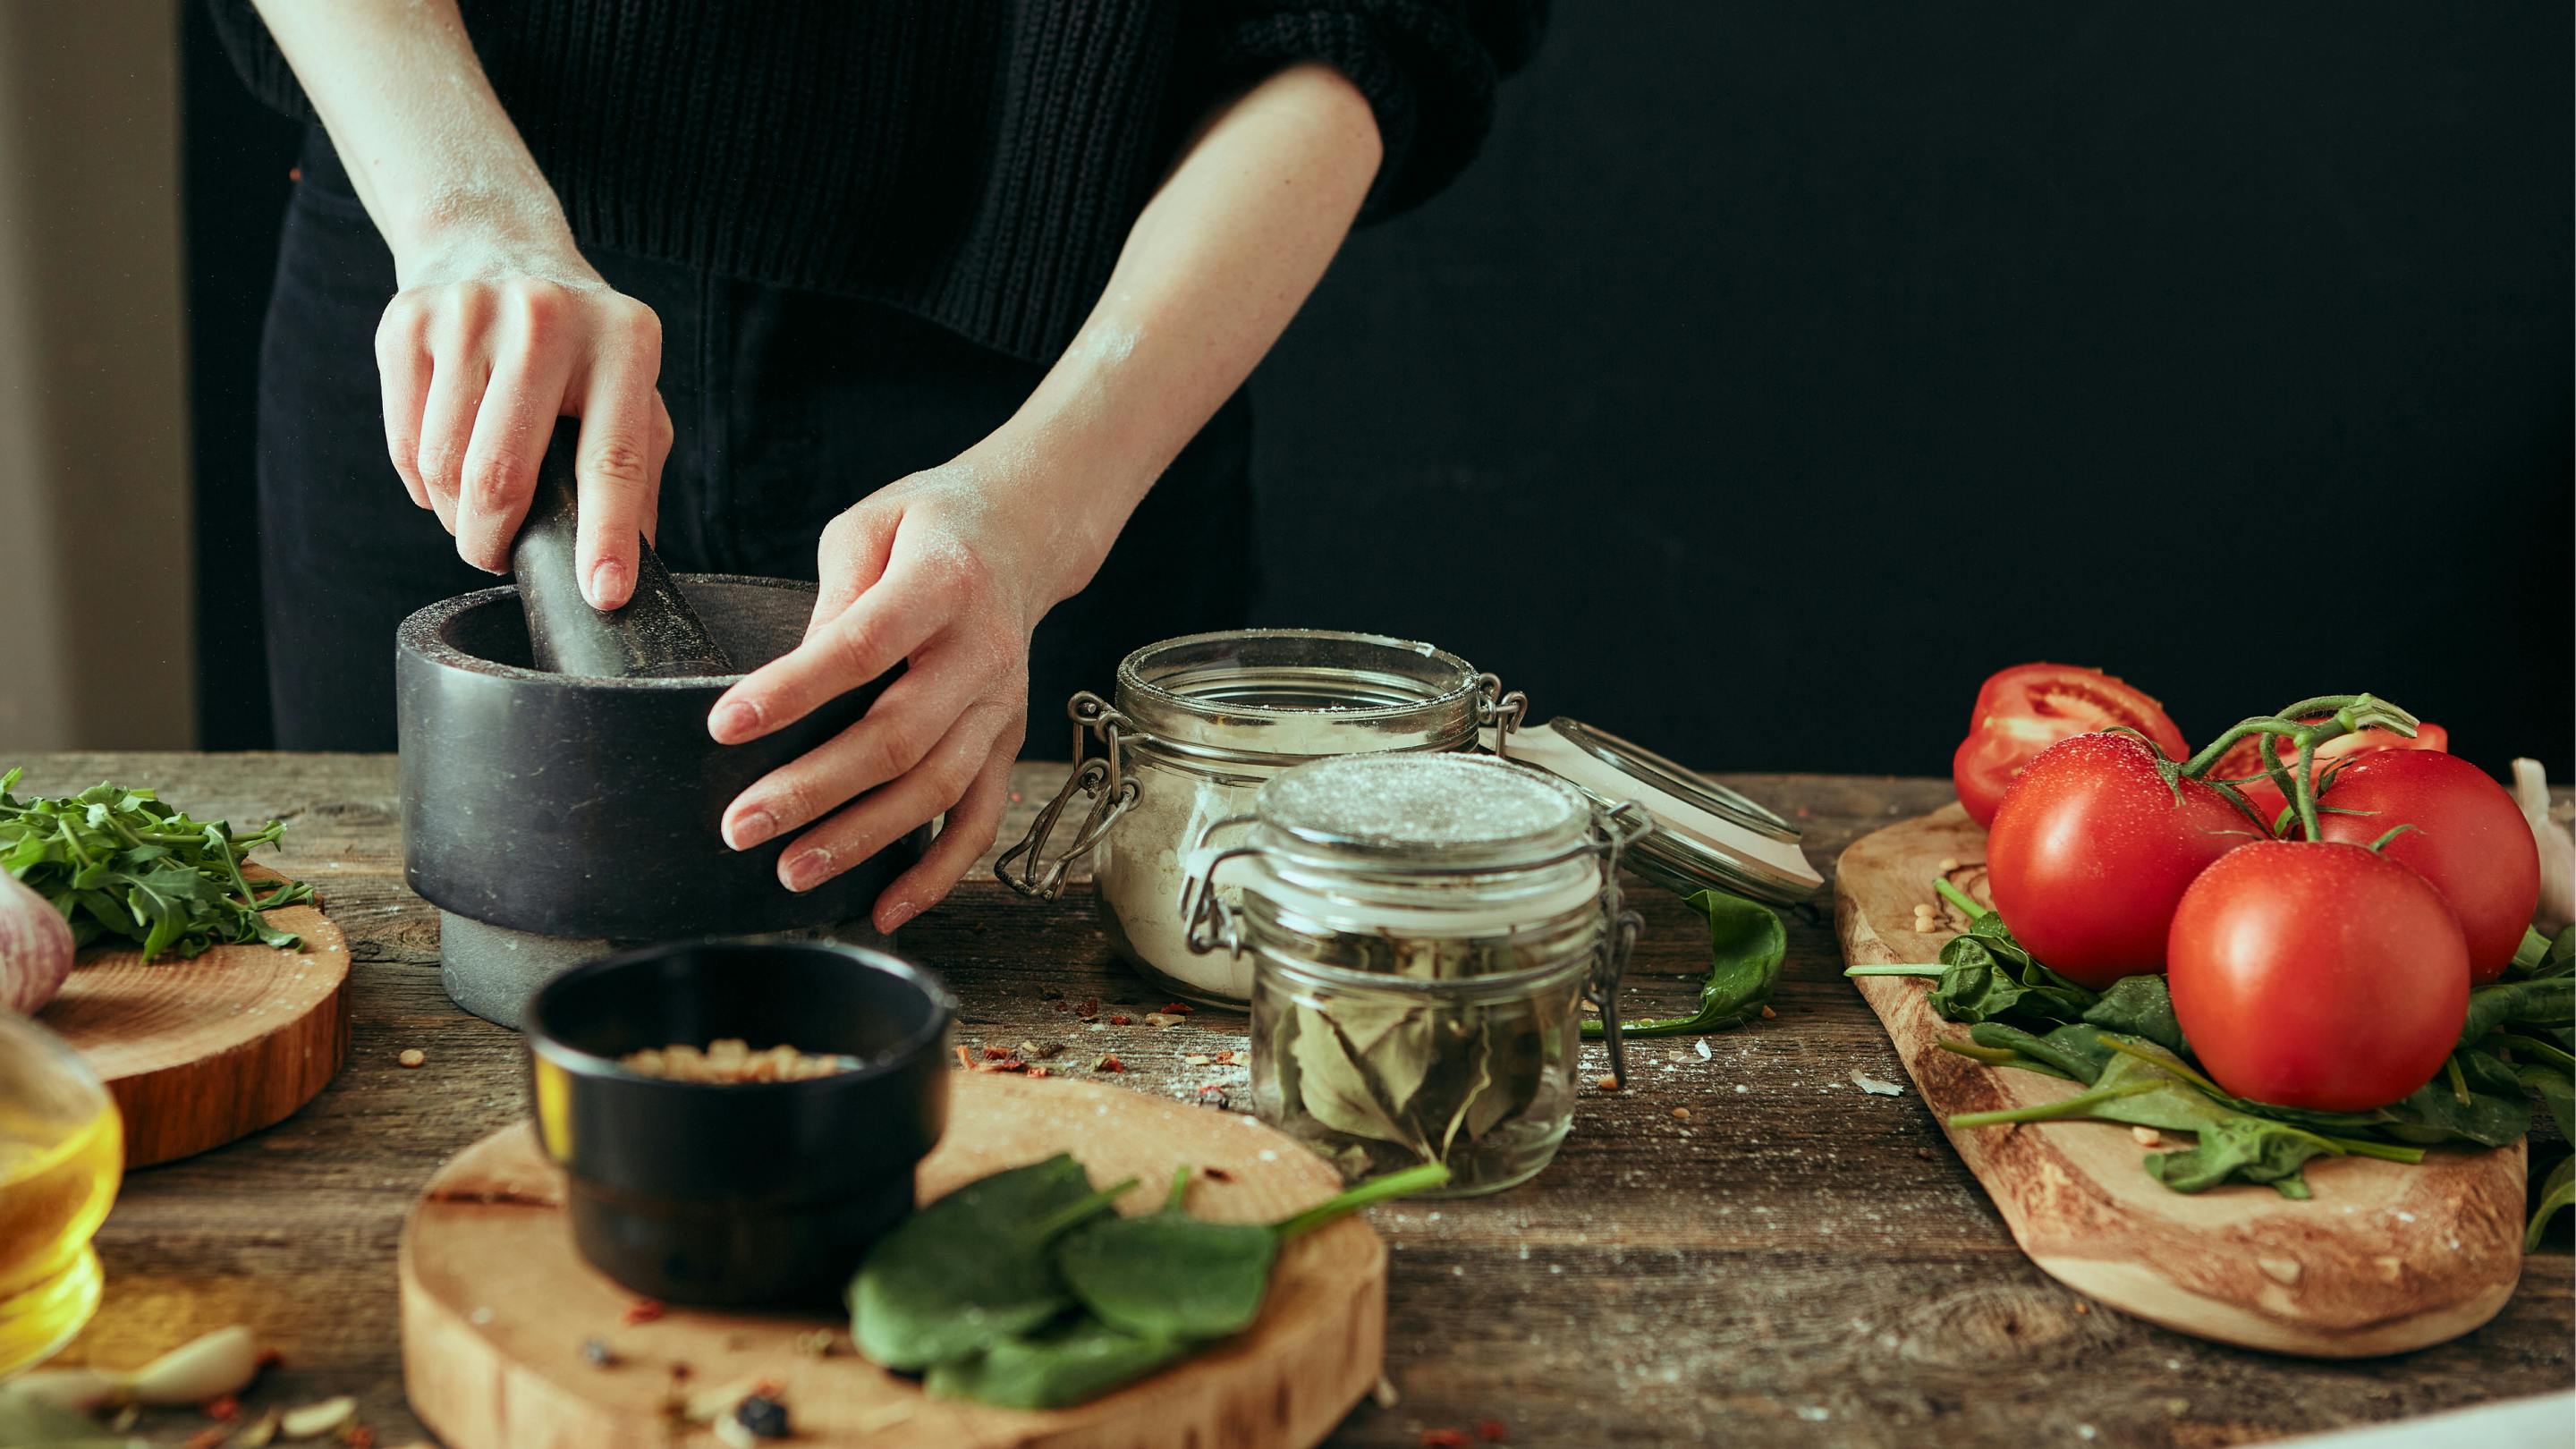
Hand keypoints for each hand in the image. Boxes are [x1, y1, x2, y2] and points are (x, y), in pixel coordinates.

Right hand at [375, 239, 670, 606]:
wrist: (494, 244)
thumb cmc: (578, 345)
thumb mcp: (631, 389)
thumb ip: (639, 473)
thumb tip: (632, 570)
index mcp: (623, 339)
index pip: (614, 458)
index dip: (606, 535)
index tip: (603, 594)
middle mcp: (547, 318)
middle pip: (502, 475)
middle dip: (494, 542)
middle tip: (501, 556)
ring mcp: (469, 314)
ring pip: (443, 468)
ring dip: (456, 516)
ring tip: (477, 509)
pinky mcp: (406, 323)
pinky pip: (404, 445)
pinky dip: (423, 482)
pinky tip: (445, 469)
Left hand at [710, 450, 1086, 931]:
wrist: (1023, 533)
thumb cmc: (929, 527)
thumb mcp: (868, 529)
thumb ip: (833, 599)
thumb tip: (790, 681)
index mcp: (941, 583)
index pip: (862, 646)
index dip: (794, 691)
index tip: (725, 726)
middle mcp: (980, 651)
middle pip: (898, 735)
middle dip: (815, 789)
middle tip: (741, 825)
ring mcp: (1001, 703)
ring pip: (936, 786)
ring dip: (864, 837)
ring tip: (791, 871)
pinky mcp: (1006, 739)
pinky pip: (981, 817)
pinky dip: (939, 871)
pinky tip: (886, 907)